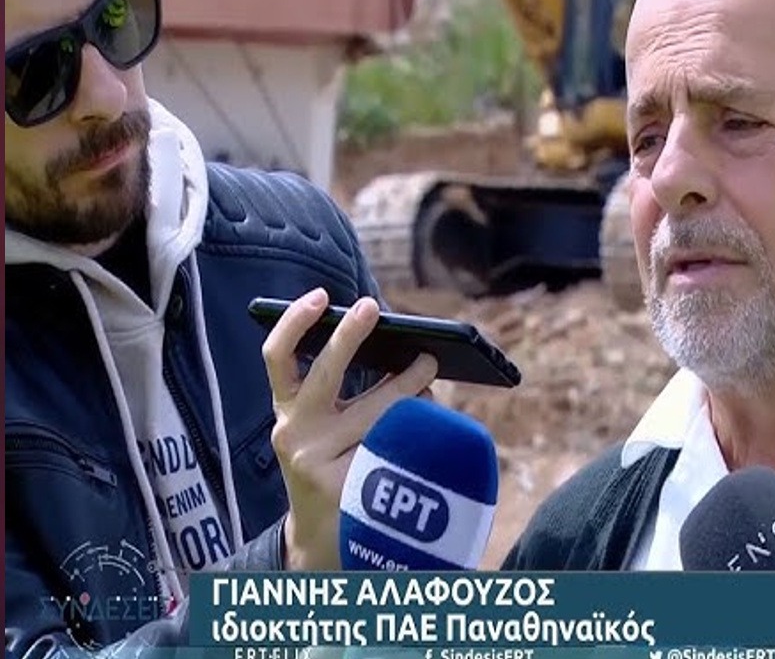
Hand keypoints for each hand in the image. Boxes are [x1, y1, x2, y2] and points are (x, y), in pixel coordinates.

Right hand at [261, 287, 438, 569]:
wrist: (324, 541)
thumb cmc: (334, 467)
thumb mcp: (324, 429)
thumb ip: (345, 393)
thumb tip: (402, 352)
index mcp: (287, 413)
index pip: (277, 359)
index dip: (294, 324)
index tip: (320, 296)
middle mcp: (294, 434)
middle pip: (325, 373)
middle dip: (350, 335)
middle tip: (376, 308)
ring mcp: (318, 462)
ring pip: (372, 407)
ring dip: (408, 384)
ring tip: (428, 366)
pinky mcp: (347, 487)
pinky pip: (393, 443)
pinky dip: (417, 428)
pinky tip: (433, 424)